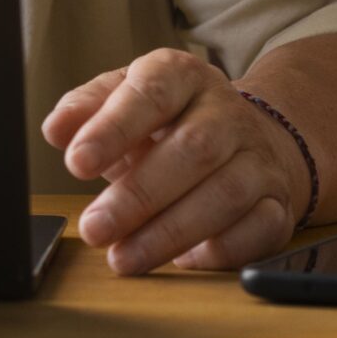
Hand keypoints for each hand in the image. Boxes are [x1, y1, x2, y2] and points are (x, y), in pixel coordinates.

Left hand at [44, 48, 313, 275]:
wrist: (242, 136)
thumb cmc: (165, 120)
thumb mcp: (121, 98)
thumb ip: (86, 109)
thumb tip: (57, 130)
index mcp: (183, 75)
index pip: (151, 94)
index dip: (113, 129)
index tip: (76, 163)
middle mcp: (227, 113)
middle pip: (192, 151)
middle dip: (139, 196)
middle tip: (94, 229)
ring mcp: (259, 158)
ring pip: (225, 195)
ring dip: (170, 233)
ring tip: (124, 258)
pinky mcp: (279, 202)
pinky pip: (261, 229)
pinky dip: (222, 251)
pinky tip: (183, 262)